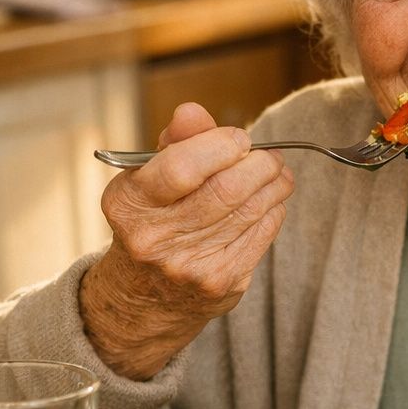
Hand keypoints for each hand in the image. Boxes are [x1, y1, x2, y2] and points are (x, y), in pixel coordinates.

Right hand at [80, 103, 293, 378]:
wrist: (144, 297)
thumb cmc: (152, 221)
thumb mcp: (148, 180)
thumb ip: (175, 143)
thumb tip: (192, 111)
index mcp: (129, 204)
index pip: (182, 167)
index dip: (221, 145)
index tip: (239, 138)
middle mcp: (153, 238)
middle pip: (225, 190)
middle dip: (259, 164)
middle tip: (268, 155)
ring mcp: (188, 266)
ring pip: (249, 211)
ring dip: (274, 185)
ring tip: (278, 172)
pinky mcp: (219, 283)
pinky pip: (261, 235)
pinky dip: (273, 211)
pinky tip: (270, 201)